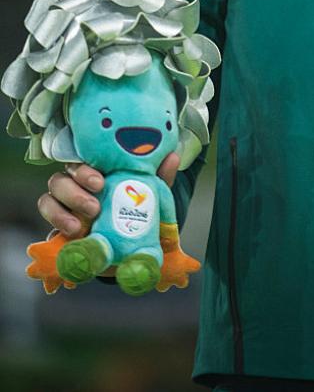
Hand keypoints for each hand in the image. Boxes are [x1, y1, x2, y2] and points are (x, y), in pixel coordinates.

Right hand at [37, 153, 180, 237]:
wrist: (127, 249)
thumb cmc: (134, 212)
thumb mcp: (148, 196)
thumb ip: (158, 179)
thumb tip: (172, 157)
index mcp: (94, 173)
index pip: (80, 162)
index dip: (84, 170)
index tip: (100, 182)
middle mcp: (74, 187)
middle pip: (60, 178)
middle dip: (74, 191)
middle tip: (94, 205)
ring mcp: (63, 209)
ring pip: (48, 199)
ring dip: (60, 211)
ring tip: (80, 226)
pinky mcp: (57, 232)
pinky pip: (46, 227)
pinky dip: (55, 229)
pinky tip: (71, 236)